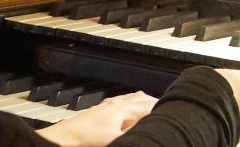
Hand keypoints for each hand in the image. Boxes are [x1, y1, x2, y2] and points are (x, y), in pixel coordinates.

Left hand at [35, 91, 156, 146]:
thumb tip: (149, 134)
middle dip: (156, 103)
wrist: (67, 137)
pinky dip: (131, 103)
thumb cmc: (88, 139)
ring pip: (131, 98)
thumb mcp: (118, 140)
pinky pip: (121, 101)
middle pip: (142, 98)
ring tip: (153, 106)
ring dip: (144, 102)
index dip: (162, 107)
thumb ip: (136, 135)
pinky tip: (128, 109)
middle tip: (166, 108)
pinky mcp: (100, 110)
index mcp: (123, 109)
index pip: (149, 105)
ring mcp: (108, 105)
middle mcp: (117, 104)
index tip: (172, 109)